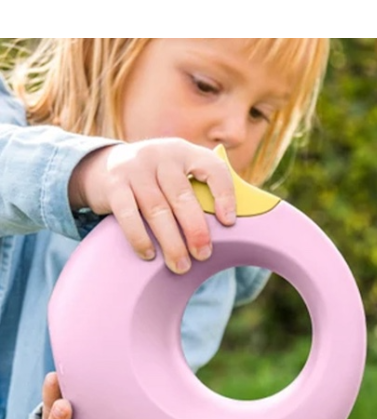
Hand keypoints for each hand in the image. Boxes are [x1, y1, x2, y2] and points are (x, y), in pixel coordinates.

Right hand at [68, 140, 235, 273]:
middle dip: (195, 229)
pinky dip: (140, 238)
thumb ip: (201, 189)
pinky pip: (128, 215)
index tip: (229, 222)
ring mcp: (134, 169)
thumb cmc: (155, 180)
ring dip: (171, 242)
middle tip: (204, 255)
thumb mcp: (178, 173)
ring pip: (157, 209)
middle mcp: (160, 156)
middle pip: (182, 195)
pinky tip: (149, 256)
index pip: (212, 168)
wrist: (103, 167)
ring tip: (181, 266)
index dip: (224, 194)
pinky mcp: (113, 185)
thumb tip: (230, 224)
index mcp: (185, 152)